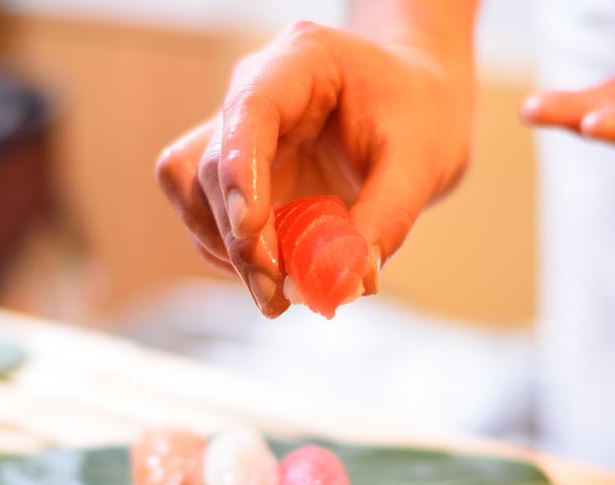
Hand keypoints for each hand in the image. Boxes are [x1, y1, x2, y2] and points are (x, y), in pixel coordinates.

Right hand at [156, 21, 472, 316]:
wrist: (416, 113)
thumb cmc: (420, 119)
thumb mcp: (421, 164)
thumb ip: (386, 219)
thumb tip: (347, 280)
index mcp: (302, 62)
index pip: (249, 110)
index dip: (240, 171)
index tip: (249, 229)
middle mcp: (256, 93)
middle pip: (212, 164)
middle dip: (239, 237)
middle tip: (277, 292)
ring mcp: (240, 136)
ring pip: (193, 191)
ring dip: (226, 249)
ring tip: (279, 292)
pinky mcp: (239, 175)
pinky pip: (210, 218)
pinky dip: (235, 255)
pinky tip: (277, 275)